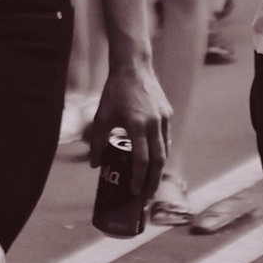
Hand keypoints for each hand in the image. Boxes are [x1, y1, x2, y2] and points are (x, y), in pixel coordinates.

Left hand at [92, 52, 171, 191]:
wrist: (133, 66)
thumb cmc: (115, 91)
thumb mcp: (102, 117)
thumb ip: (98, 143)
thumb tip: (95, 165)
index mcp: (136, 125)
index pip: (141, 160)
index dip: (138, 179)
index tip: (134, 192)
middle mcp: (153, 123)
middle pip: (158, 160)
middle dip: (153, 181)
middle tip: (147, 196)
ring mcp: (163, 118)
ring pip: (164, 150)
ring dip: (159, 168)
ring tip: (151, 181)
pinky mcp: (167, 112)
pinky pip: (166, 137)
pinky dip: (161, 150)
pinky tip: (155, 158)